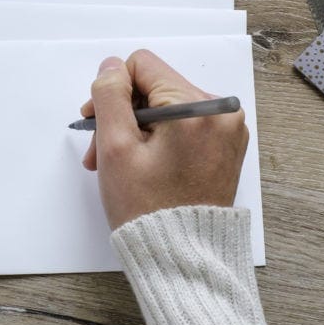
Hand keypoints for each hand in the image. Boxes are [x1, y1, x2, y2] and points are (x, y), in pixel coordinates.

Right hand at [80, 50, 248, 229]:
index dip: (111, 90)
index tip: (96, 122)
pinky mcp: (226, 145)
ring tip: (119, 164)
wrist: (184, 259)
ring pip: (167, 106)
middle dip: (123, 115)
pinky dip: (160, 138)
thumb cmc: (149, 210)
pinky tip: (143, 164)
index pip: (142, 65)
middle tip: (100, 152)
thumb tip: (111, 67)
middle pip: (155, 87)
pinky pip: (185, 124)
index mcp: (197, 107)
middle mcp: (221, 111)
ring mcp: (227, 129)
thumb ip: (110, 96)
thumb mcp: (116, 148)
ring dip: (138, 129)